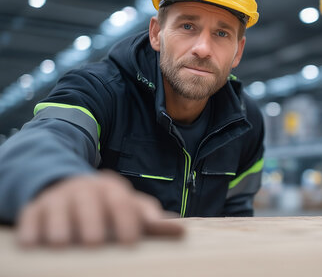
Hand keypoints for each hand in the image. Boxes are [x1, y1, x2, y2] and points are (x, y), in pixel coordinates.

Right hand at [16, 171, 183, 246]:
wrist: (69, 187)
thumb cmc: (107, 205)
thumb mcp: (128, 207)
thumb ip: (149, 219)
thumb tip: (181, 231)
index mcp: (112, 189)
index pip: (122, 201)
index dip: (127, 220)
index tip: (130, 241)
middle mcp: (85, 189)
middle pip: (89, 202)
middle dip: (92, 220)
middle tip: (93, 242)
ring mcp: (60, 197)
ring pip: (58, 207)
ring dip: (60, 225)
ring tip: (61, 243)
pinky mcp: (36, 207)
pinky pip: (31, 214)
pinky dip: (31, 228)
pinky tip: (32, 243)